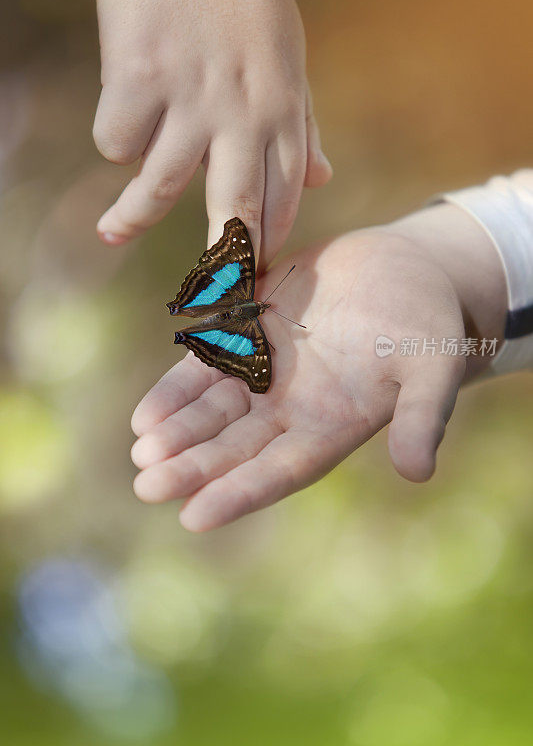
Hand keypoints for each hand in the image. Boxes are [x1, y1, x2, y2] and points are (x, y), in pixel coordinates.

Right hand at [89, 0, 331, 266]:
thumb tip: (322, 180)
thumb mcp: (289, 56)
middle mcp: (240, 111)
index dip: (268, 240)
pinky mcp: (139, 78)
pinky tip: (119, 115)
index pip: (283, 195)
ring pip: (162, 183)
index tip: (256, 277)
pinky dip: (115, 134)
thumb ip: (304, 122)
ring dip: (133, 217)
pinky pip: (119, 137)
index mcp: (281, 108)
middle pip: (235, 206)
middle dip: (226, 262)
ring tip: (110, 233)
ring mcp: (189, 96)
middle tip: (215, 303)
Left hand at [130, 206, 504, 530]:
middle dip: (193, 467)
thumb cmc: (426, 322)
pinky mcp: (247, 333)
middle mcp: (291, 410)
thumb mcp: (432, 366)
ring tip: (142, 452)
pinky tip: (145, 415)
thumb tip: (418, 472)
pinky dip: (176, 390)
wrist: (402, 269)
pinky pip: (205, 365)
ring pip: (213, 411)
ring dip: (177, 432)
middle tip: (147, 488)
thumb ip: (422, 415)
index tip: (193, 517)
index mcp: (331, 427)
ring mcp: (265, 373)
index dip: (239, 492)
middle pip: (235, 447)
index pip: (280, 469)